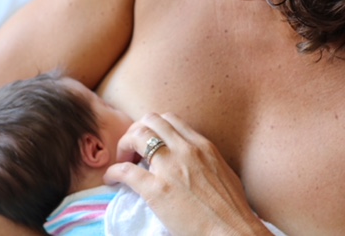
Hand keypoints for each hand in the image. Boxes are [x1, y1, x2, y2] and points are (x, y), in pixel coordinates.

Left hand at [104, 113, 271, 235]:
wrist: (232, 231)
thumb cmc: (232, 209)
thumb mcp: (223, 172)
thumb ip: (205, 161)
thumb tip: (193, 163)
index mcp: (202, 146)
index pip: (170, 120)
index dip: (154, 127)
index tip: (149, 142)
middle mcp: (185, 149)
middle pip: (150, 121)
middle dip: (137, 131)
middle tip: (132, 149)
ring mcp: (170, 167)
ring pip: (137, 136)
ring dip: (124, 145)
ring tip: (122, 161)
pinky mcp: (156, 189)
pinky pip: (125, 171)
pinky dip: (114, 172)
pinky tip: (112, 180)